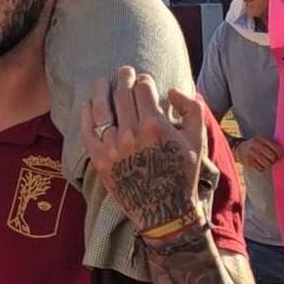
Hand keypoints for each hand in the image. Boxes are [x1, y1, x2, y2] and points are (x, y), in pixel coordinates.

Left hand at [81, 66, 204, 235]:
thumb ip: (191, 110)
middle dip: (123, 77)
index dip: (143, 80)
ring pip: (101, 107)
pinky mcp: (98, 159)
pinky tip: (87, 104)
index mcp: (155, 126)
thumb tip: (172, 89)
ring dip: (100, 89)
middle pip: (121, 93)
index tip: (144, 80)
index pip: (142, 89)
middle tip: (124, 71)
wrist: (165, 212)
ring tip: (102, 81)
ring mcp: (112, 146)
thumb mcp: (197, 141)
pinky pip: (87, 130)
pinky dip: (85, 113)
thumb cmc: (183, 174)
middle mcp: (131, 133)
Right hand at [234, 136, 283, 171]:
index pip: (277, 149)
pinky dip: (261, 168)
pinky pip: (261, 169)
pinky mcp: (248, 161)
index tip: (279, 157)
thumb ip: (271, 145)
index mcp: (261, 139)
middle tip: (272, 160)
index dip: (280, 155)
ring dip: (268, 165)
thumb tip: (282, 155)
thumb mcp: (261, 141)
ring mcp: (251, 153)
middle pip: (273, 158)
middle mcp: (256, 145)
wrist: (237, 147)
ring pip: (267, 164)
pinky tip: (258, 164)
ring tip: (265, 162)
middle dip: (274, 160)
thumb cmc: (255, 145)